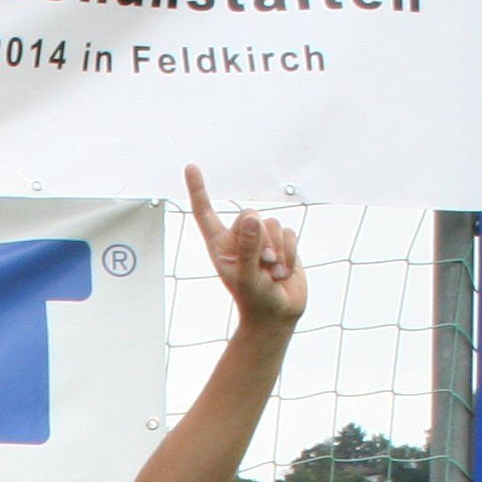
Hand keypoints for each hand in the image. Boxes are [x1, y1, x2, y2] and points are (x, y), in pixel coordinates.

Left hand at [187, 163, 305, 331]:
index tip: (190, 166)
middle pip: (250, 215)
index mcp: (220, 247)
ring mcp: (262, 240)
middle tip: (262, 266)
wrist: (277, 315)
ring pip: (273, 223)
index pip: (206, 213)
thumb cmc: (255, 300)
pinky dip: (290, 253)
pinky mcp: (283, 242)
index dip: (199, 190)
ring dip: (277, 250)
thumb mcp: (248, 277)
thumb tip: (250, 218)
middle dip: (260, 240)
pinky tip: (284, 272)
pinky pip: (291, 232)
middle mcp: (239, 239)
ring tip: (271, 273)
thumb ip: (248, 248)